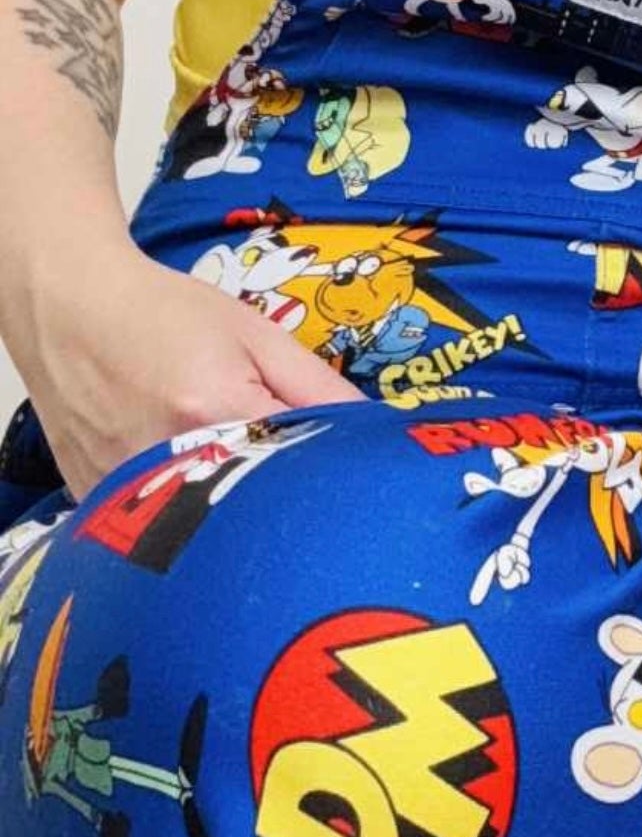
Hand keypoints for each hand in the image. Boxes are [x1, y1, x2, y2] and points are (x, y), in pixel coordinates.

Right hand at [13, 239, 366, 502]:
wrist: (71, 310)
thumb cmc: (165, 314)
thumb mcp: (254, 335)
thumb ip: (317, 387)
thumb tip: (375, 431)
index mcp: (216, 411)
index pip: (297, 467)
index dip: (321, 469)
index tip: (333, 467)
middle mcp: (166, 460)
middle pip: (249, 506)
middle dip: (274, 494)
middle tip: (273, 466)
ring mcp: (122, 490)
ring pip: (200, 523)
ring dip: (225, 504)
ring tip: (221, 462)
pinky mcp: (96, 506)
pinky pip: (155, 526)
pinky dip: (179, 508)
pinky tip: (180, 473)